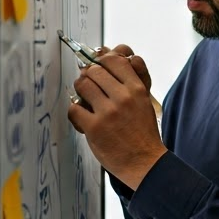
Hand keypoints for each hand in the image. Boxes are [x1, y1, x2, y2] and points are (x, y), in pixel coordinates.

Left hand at [67, 53, 166, 188]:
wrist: (144, 162)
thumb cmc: (143, 132)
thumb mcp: (144, 102)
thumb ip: (132, 80)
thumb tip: (117, 56)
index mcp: (137, 89)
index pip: (114, 60)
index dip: (102, 61)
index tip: (99, 68)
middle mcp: (123, 97)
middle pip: (94, 70)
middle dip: (89, 76)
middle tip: (91, 86)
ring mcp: (108, 112)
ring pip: (82, 84)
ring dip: (81, 91)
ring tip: (86, 101)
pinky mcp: (94, 127)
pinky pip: (74, 108)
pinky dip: (76, 113)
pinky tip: (84, 118)